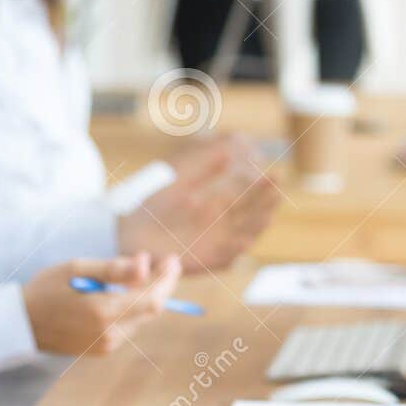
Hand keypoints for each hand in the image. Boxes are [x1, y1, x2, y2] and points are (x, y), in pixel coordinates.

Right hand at [22, 253, 181, 355]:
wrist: (22, 324)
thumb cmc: (47, 289)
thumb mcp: (77, 269)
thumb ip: (115, 269)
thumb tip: (147, 266)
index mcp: (104, 311)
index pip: (153, 298)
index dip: (167, 279)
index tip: (173, 260)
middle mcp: (110, 333)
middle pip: (152, 310)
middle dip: (160, 284)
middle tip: (162, 262)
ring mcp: (107, 345)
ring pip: (141, 318)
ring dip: (144, 295)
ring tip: (135, 272)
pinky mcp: (102, 350)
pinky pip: (127, 327)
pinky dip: (130, 308)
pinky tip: (119, 293)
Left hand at [120, 141, 280, 272]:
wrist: (128, 234)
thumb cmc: (154, 208)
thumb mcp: (180, 180)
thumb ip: (205, 164)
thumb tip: (231, 143)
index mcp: (218, 208)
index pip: (247, 195)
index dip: (262, 185)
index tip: (276, 171)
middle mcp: (221, 227)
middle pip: (251, 214)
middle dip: (265, 200)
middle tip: (277, 183)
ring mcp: (214, 245)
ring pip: (243, 236)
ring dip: (257, 225)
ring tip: (269, 212)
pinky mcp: (203, 262)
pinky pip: (223, 259)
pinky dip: (234, 251)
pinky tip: (244, 240)